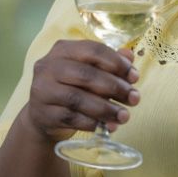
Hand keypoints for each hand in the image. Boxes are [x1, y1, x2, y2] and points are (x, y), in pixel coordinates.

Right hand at [25, 40, 140, 142]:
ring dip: (106, 109)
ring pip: (77, 99)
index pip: (93, 50)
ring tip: (124, 116)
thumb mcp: (90, 70)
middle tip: (134, 98)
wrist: (44, 114)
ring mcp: (42, 91)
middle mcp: (48, 67)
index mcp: (63, 49)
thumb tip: (129, 56)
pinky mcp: (43, 113)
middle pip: (86, 75)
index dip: (117, 63)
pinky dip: (92, 122)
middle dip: (115, 87)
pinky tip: (107, 126)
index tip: (134, 77)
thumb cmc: (73, 86)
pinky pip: (71, 118)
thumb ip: (110, 61)